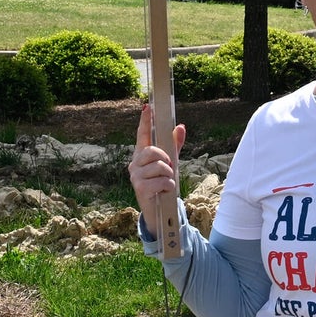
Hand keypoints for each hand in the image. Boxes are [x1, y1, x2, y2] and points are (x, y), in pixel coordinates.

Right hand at [128, 102, 185, 231]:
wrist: (159, 209)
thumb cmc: (162, 183)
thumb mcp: (171, 163)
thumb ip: (175, 146)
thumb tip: (180, 126)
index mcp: (142, 154)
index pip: (142, 134)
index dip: (145, 121)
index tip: (147, 107)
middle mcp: (135, 163)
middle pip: (153, 151)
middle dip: (166, 159)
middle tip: (169, 168)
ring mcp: (136, 176)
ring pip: (161, 166)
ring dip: (169, 175)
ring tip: (166, 182)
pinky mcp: (140, 188)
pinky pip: (163, 181)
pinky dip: (169, 186)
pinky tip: (164, 191)